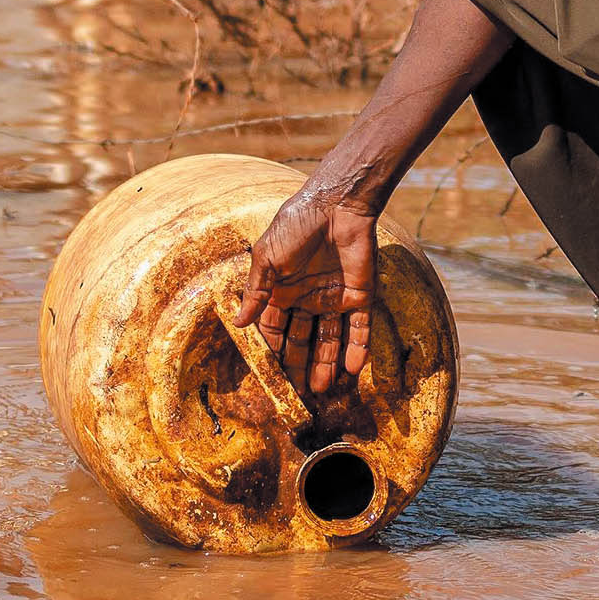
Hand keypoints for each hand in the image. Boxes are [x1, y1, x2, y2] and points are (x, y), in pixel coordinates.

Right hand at [234, 175, 380, 398]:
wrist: (337, 205)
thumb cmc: (296, 225)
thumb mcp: (267, 258)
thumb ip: (256, 291)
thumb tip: (237, 323)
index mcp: (283, 290)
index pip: (276, 329)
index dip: (274, 351)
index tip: (272, 376)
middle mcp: (308, 298)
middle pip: (303, 340)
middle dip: (300, 365)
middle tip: (299, 394)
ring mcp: (335, 298)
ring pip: (331, 339)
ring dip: (327, 364)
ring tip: (323, 390)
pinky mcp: (360, 295)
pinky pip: (360, 327)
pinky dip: (358, 348)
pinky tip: (352, 369)